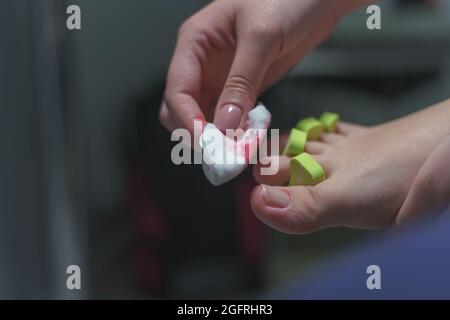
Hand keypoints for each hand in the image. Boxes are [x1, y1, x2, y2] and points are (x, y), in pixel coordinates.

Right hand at [160, 0, 343, 133]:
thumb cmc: (287, 0)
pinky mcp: (240, 88)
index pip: (177, 89)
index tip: (207, 142)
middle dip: (197, 132)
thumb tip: (225, 124)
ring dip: (217, 137)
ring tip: (239, 149)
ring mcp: (220, 78)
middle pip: (181, 108)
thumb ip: (241, 81)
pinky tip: (249, 137)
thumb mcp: (261, 37)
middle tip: (222, 152)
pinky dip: (234, 131)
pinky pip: (228, 117)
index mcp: (195, 42)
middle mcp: (201, 63)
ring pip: (203, 117)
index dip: (187, 119)